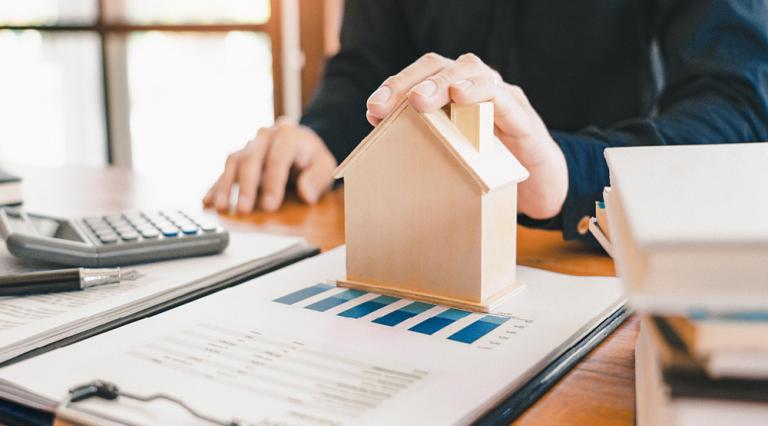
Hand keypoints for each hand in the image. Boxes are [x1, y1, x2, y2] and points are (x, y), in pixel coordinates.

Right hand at [203, 121, 336, 213]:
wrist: (301, 145)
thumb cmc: (312, 159)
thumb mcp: (325, 167)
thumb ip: (317, 178)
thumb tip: (306, 194)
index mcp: (288, 134)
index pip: (278, 157)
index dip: (273, 182)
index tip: (270, 206)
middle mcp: (265, 135)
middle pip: (252, 158)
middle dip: (247, 186)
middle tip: (244, 210)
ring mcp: (249, 145)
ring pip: (233, 161)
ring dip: (226, 185)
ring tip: (222, 207)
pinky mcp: (239, 157)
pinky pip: (224, 170)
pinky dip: (216, 186)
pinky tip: (208, 201)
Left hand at [366, 53, 567, 219]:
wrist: (543, 190)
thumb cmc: (492, 173)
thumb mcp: (453, 160)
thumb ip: (424, 145)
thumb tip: (379, 135)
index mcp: (456, 99)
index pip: (422, 77)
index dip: (396, 87)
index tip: (373, 110)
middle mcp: (478, 90)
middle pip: (441, 65)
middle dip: (410, 81)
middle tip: (385, 105)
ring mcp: (503, 99)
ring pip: (471, 70)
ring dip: (441, 82)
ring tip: (419, 100)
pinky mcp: (524, 118)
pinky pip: (502, 96)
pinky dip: (480, 91)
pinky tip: (461, 96)